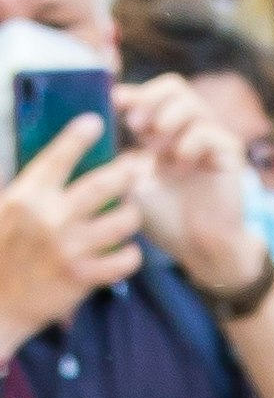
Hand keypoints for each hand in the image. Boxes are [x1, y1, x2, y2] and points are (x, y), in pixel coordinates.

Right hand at [0, 121, 142, 357]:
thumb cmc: (4, 250)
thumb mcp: (8, 210)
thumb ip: (35, 189)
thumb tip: (62, 162)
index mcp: (27, 195)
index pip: (57, 157)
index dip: (78, 136)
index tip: (95, 121)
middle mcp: (50, 217)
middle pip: (103, 184)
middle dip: (126, 172)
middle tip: (136, 166)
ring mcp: (69, 247)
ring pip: (123, 220)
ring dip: (133, 214)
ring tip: (131, 212)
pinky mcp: (84, 276)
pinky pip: (125, 259)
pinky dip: (131, 253)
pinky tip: (127, 250)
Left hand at [112, 76, 267, 289]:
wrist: (197, 246)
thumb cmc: (165, 217)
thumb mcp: (129, 179)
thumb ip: (117, 150)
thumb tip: (93, 123)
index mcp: (167, 133)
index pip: (152, 94)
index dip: (132, 93)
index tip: (114, 104)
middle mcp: (191, 130)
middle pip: (174, 85)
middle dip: (149, 100)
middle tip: (135, 125)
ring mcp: (213, 140)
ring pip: (192, 102)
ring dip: (167, 120)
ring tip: (157, 148)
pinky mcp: (230, 154)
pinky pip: (208, 132)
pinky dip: (188, 144)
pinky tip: (180, 166)